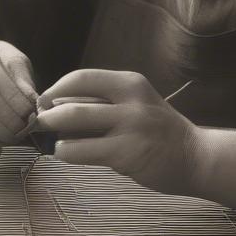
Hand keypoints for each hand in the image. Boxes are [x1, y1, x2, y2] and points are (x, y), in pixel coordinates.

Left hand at [33, 69, 201, 195]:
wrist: (196, 157)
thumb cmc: (158, 132)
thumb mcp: (136, 105)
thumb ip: (104, 103)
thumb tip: (57, 107)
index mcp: (130, 82)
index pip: (81, 77)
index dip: (56, 89)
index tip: (45, 102)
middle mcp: (131, 99)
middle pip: (73, 98)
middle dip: (48, 112)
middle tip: (40, 122)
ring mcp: (130, 125)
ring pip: (75, 121)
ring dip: (53, 131)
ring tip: (51, 141)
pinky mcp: (127, 153)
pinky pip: (83, 150)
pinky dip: (66, 151)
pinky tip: (64, 153)